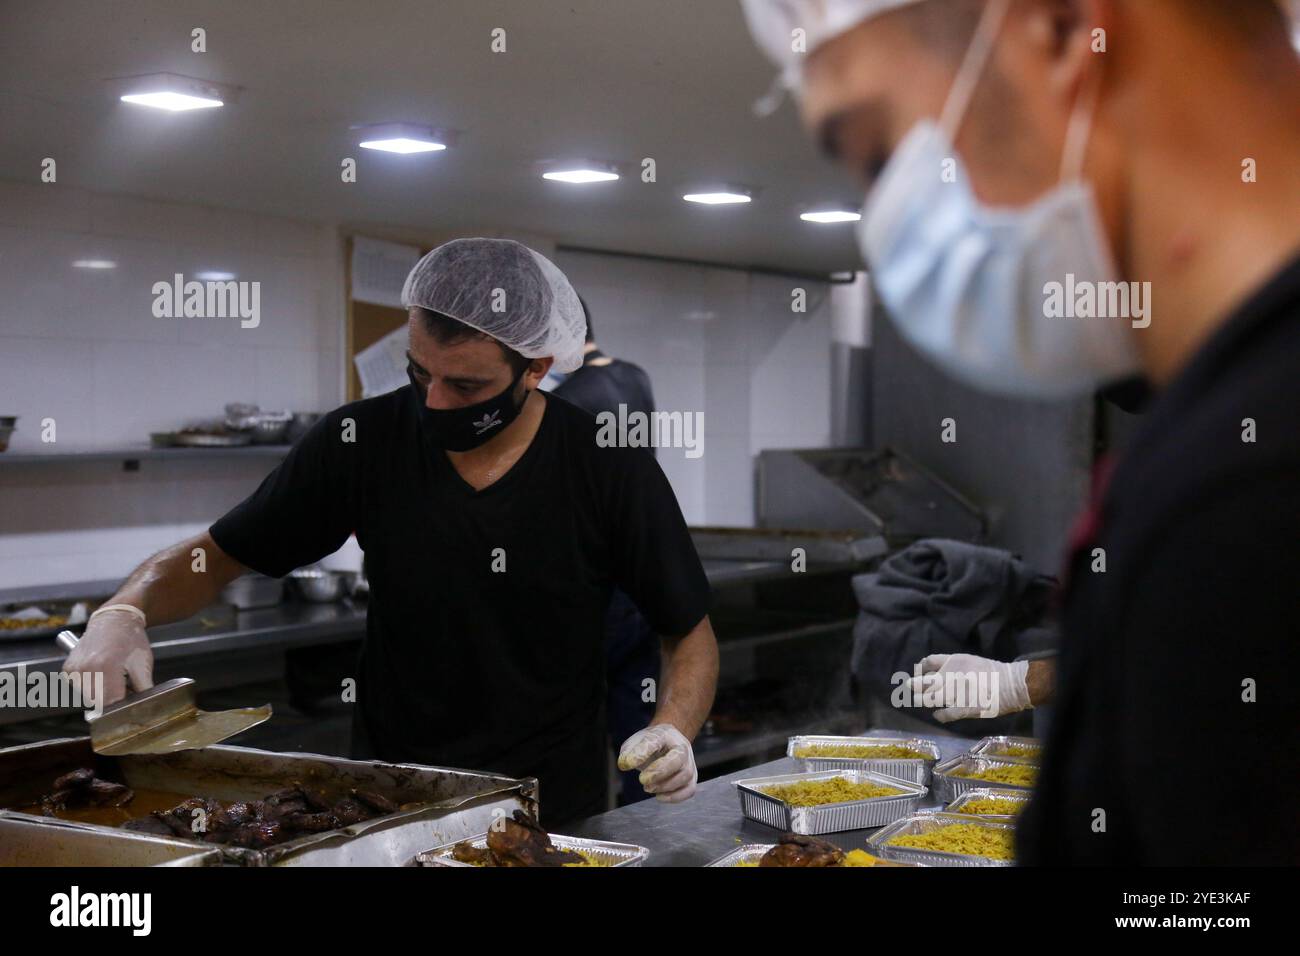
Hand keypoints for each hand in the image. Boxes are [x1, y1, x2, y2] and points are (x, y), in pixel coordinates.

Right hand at [61, 606, 152, 706]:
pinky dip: (90, 686)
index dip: (122, 707)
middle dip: (112, 701)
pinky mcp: (67, 669)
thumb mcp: (144, 662)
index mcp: (107, 666)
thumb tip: (145, 707)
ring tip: (112, 676)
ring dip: (101, 694)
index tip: (130, 705)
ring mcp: (74, 669)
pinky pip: (79, 688)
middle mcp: (86, 668)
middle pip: (99, 702)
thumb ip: (143, 688)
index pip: (112, 702)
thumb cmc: (131, 639)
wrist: (114, 619)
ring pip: (88, 697)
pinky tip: (100, 673)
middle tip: (123, 687)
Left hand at [617, 724, 697, 802]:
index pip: (656, 739)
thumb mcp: (634, 743)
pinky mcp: (691, 778)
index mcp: (664, 733)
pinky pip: (689, 789)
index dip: (642, 751)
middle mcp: (681, 746)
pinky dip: (676, 796)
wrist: (666, 744)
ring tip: (647, 787)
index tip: (628, 763)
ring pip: (685, 775)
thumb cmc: (649, 745)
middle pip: (678, 757)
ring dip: (665, 786)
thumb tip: (625, 763)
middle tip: (642, 780)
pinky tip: (659, 796)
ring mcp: (689, 762)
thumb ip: (629, 752)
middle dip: (660, 771)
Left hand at [905, 653, 1030, 721]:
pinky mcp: (964, 708)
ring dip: (922, 700)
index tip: (918, 673)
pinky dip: (939, 715)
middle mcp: (952, 677)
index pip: (928, 662)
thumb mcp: (968, 661)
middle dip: (914, 686)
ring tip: (919, 700)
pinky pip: (944, 714)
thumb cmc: (991, 672)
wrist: (1011, 685)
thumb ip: (950, 665)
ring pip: (929, 699)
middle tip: (911, 688)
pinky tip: (937, 714)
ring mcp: (956, 694)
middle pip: (923, 682)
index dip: (920, 668)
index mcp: (954, 662)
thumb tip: (931, 671)